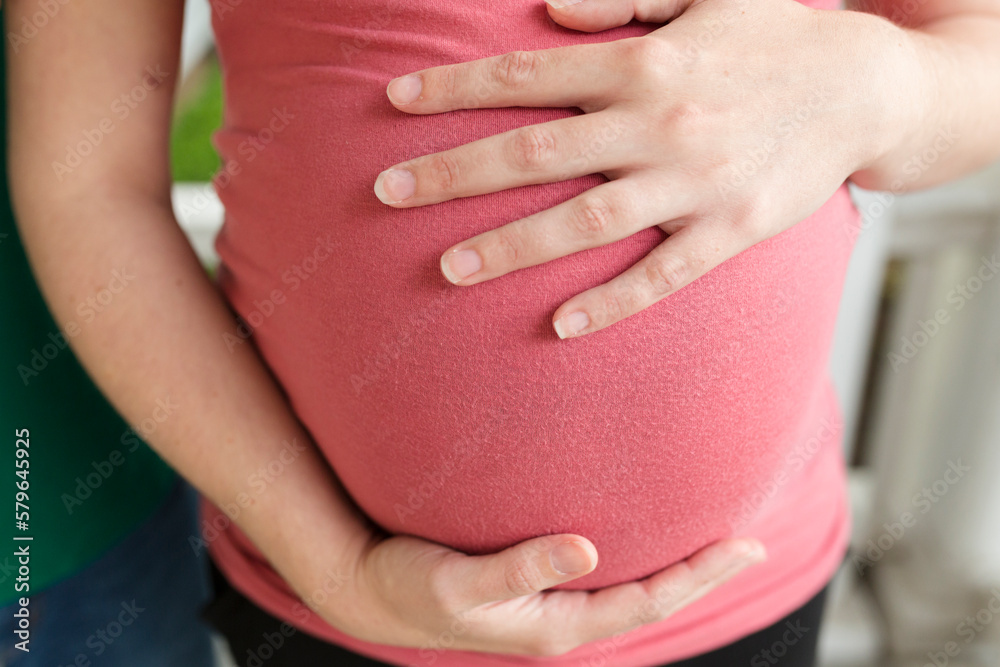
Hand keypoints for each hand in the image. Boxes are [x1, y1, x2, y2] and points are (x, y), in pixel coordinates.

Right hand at [313, 531, 764, 655]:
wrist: (377, 594)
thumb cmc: (413, 587)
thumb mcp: (460, 582)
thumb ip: (522, 567)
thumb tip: (587, 549)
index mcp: (555, 626)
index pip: (645, 602)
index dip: (697, 575)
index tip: (741, 546)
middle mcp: (564, 621)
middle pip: (653, 599)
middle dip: (703, 574)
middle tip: (751, 543)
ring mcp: (554, 608)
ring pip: (633, 590)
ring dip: (676, 570)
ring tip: (714, 544)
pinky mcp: (541, 591)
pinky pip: (607, 579)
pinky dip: (638, 561)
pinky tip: (647, 541)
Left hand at [374, 0, 917, 337]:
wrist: (866, 87)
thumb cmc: (773, 36)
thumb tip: (546, 9)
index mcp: (646, 63)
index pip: (528, 76)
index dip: (456, 88)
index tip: (395, 102)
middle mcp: (661, 124)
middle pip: (537, 152)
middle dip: (455, 172)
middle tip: (388, 194)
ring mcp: (697, 184)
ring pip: (587, 222)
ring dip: (513, 245)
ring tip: (448, 268)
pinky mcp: (733, 233)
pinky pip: (663, 276)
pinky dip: (611, 303)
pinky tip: (559, 326)